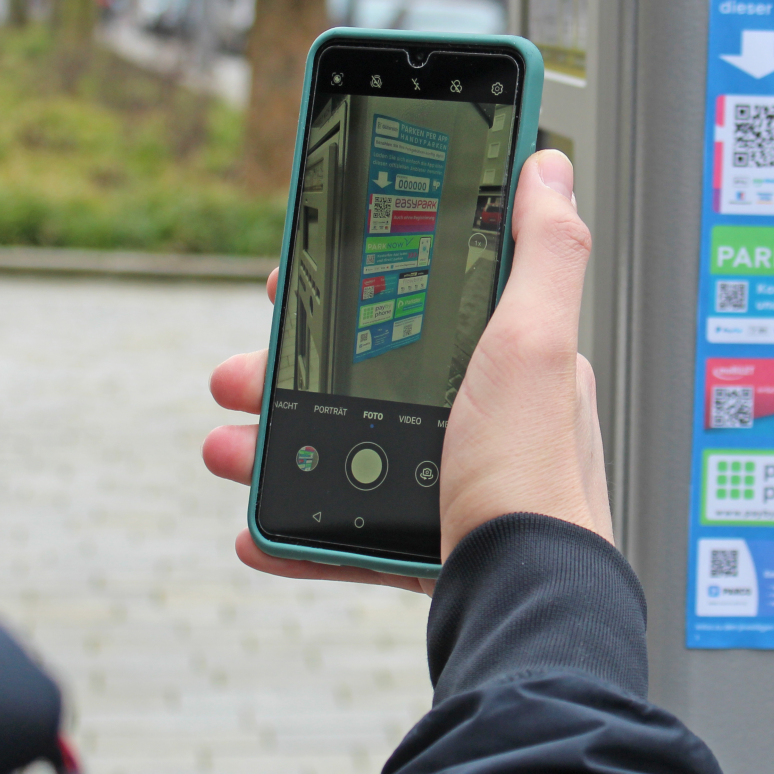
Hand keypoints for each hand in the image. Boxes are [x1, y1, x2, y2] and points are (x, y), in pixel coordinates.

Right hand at [203, 150, 611, 593]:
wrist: (525, 606)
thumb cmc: (535, 475)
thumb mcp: (537, 342)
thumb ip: (544, 252)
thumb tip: (549, 166)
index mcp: (511, 366)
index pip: (422, 306)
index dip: (353, 288)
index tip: (289, 283)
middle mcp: (486, 422)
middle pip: (369, 381)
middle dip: (289, 373)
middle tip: (234, 373)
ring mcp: (455, 487)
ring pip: (345, 452)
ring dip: (274, 445)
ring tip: (225, 447)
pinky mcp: (431, 550)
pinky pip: (348, 532)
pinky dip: (297, 528)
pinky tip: (259, 529)